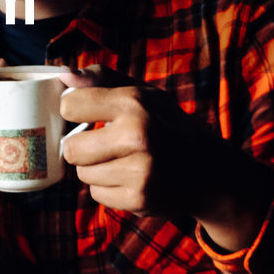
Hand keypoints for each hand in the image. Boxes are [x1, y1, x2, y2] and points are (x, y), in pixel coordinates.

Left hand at [58, 66, 273, 251]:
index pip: (69, 105)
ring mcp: (139, 171)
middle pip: (70, 148)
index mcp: (135, 103)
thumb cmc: (166, 124)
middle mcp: (138, 135)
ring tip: (121, 160)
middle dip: (81, 146)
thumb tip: (63, 74)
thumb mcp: (143, 92)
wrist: (209, 170)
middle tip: (102, 143)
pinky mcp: (139, 199)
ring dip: (95, 168)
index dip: (73, 111)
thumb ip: (101, 79)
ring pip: (82, 173)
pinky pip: (97, 194)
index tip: (84, 114)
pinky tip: (129, 178)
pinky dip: (107, 188)